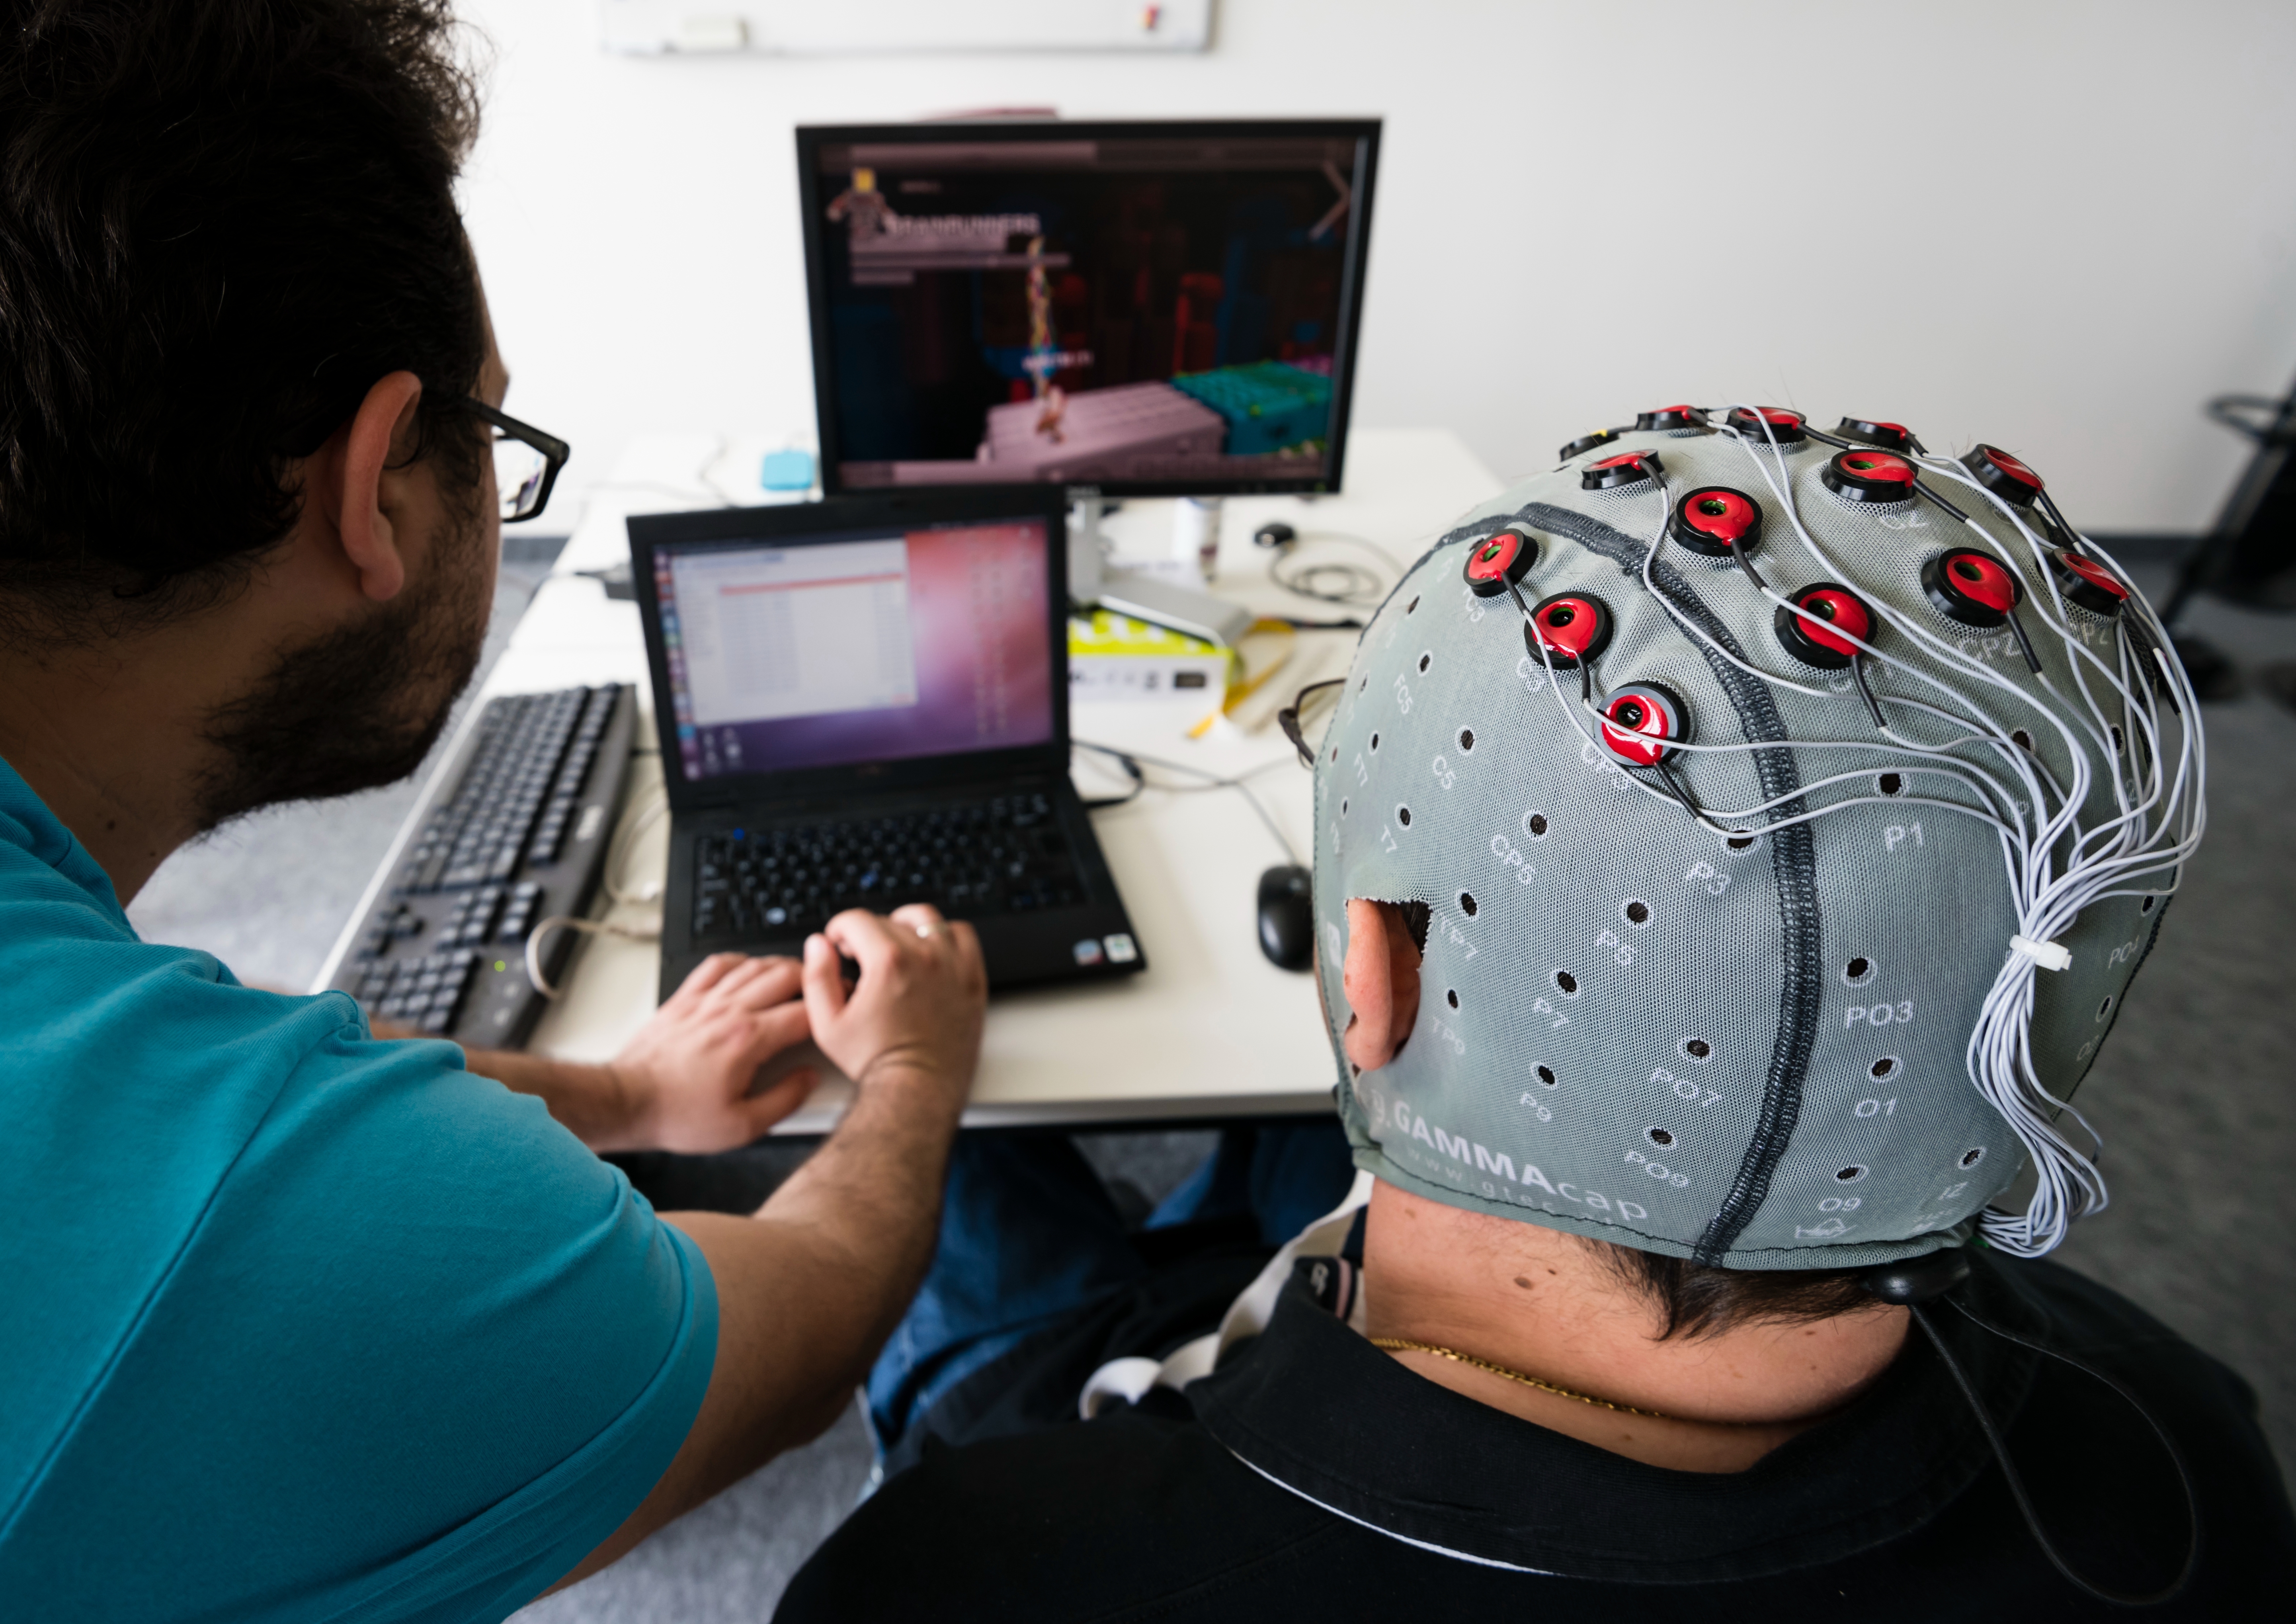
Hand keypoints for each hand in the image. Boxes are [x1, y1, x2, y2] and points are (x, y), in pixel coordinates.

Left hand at [608, 954, 819, 1152]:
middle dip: (813, 977)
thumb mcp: (742, 1126)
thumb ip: (784, 1100)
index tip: (842, 1011)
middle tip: (826, 986)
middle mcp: (728, 1012)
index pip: (805, 1013)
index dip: (831, 1009)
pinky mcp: (683, 999)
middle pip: (784, 975)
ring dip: (781, 965)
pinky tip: (748, 967)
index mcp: (748, 1041)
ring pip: (753, 965)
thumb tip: (808, 1079)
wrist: (627, 1102)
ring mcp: (704, 1001)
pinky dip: (738, 960)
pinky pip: (716, 965)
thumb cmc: (677, 1115)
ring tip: (797, 974)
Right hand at [801, 904, 985, 1119]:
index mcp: (888, 962)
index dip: (839, 930)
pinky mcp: (972, 980)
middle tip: (859, 957)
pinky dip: (945, 936)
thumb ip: (817, 978)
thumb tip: (818, 945)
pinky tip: (930, 952)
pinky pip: (962, 937)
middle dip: (866, 933)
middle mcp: (925, 957)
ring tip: (894, 946)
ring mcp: (954, 966)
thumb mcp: (828, 1024)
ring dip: (905, 926)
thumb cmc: (875, 1062)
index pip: (857, 919)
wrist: (918, 1090)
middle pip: (889, 920)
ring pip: (927, 920)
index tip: (838, 946)